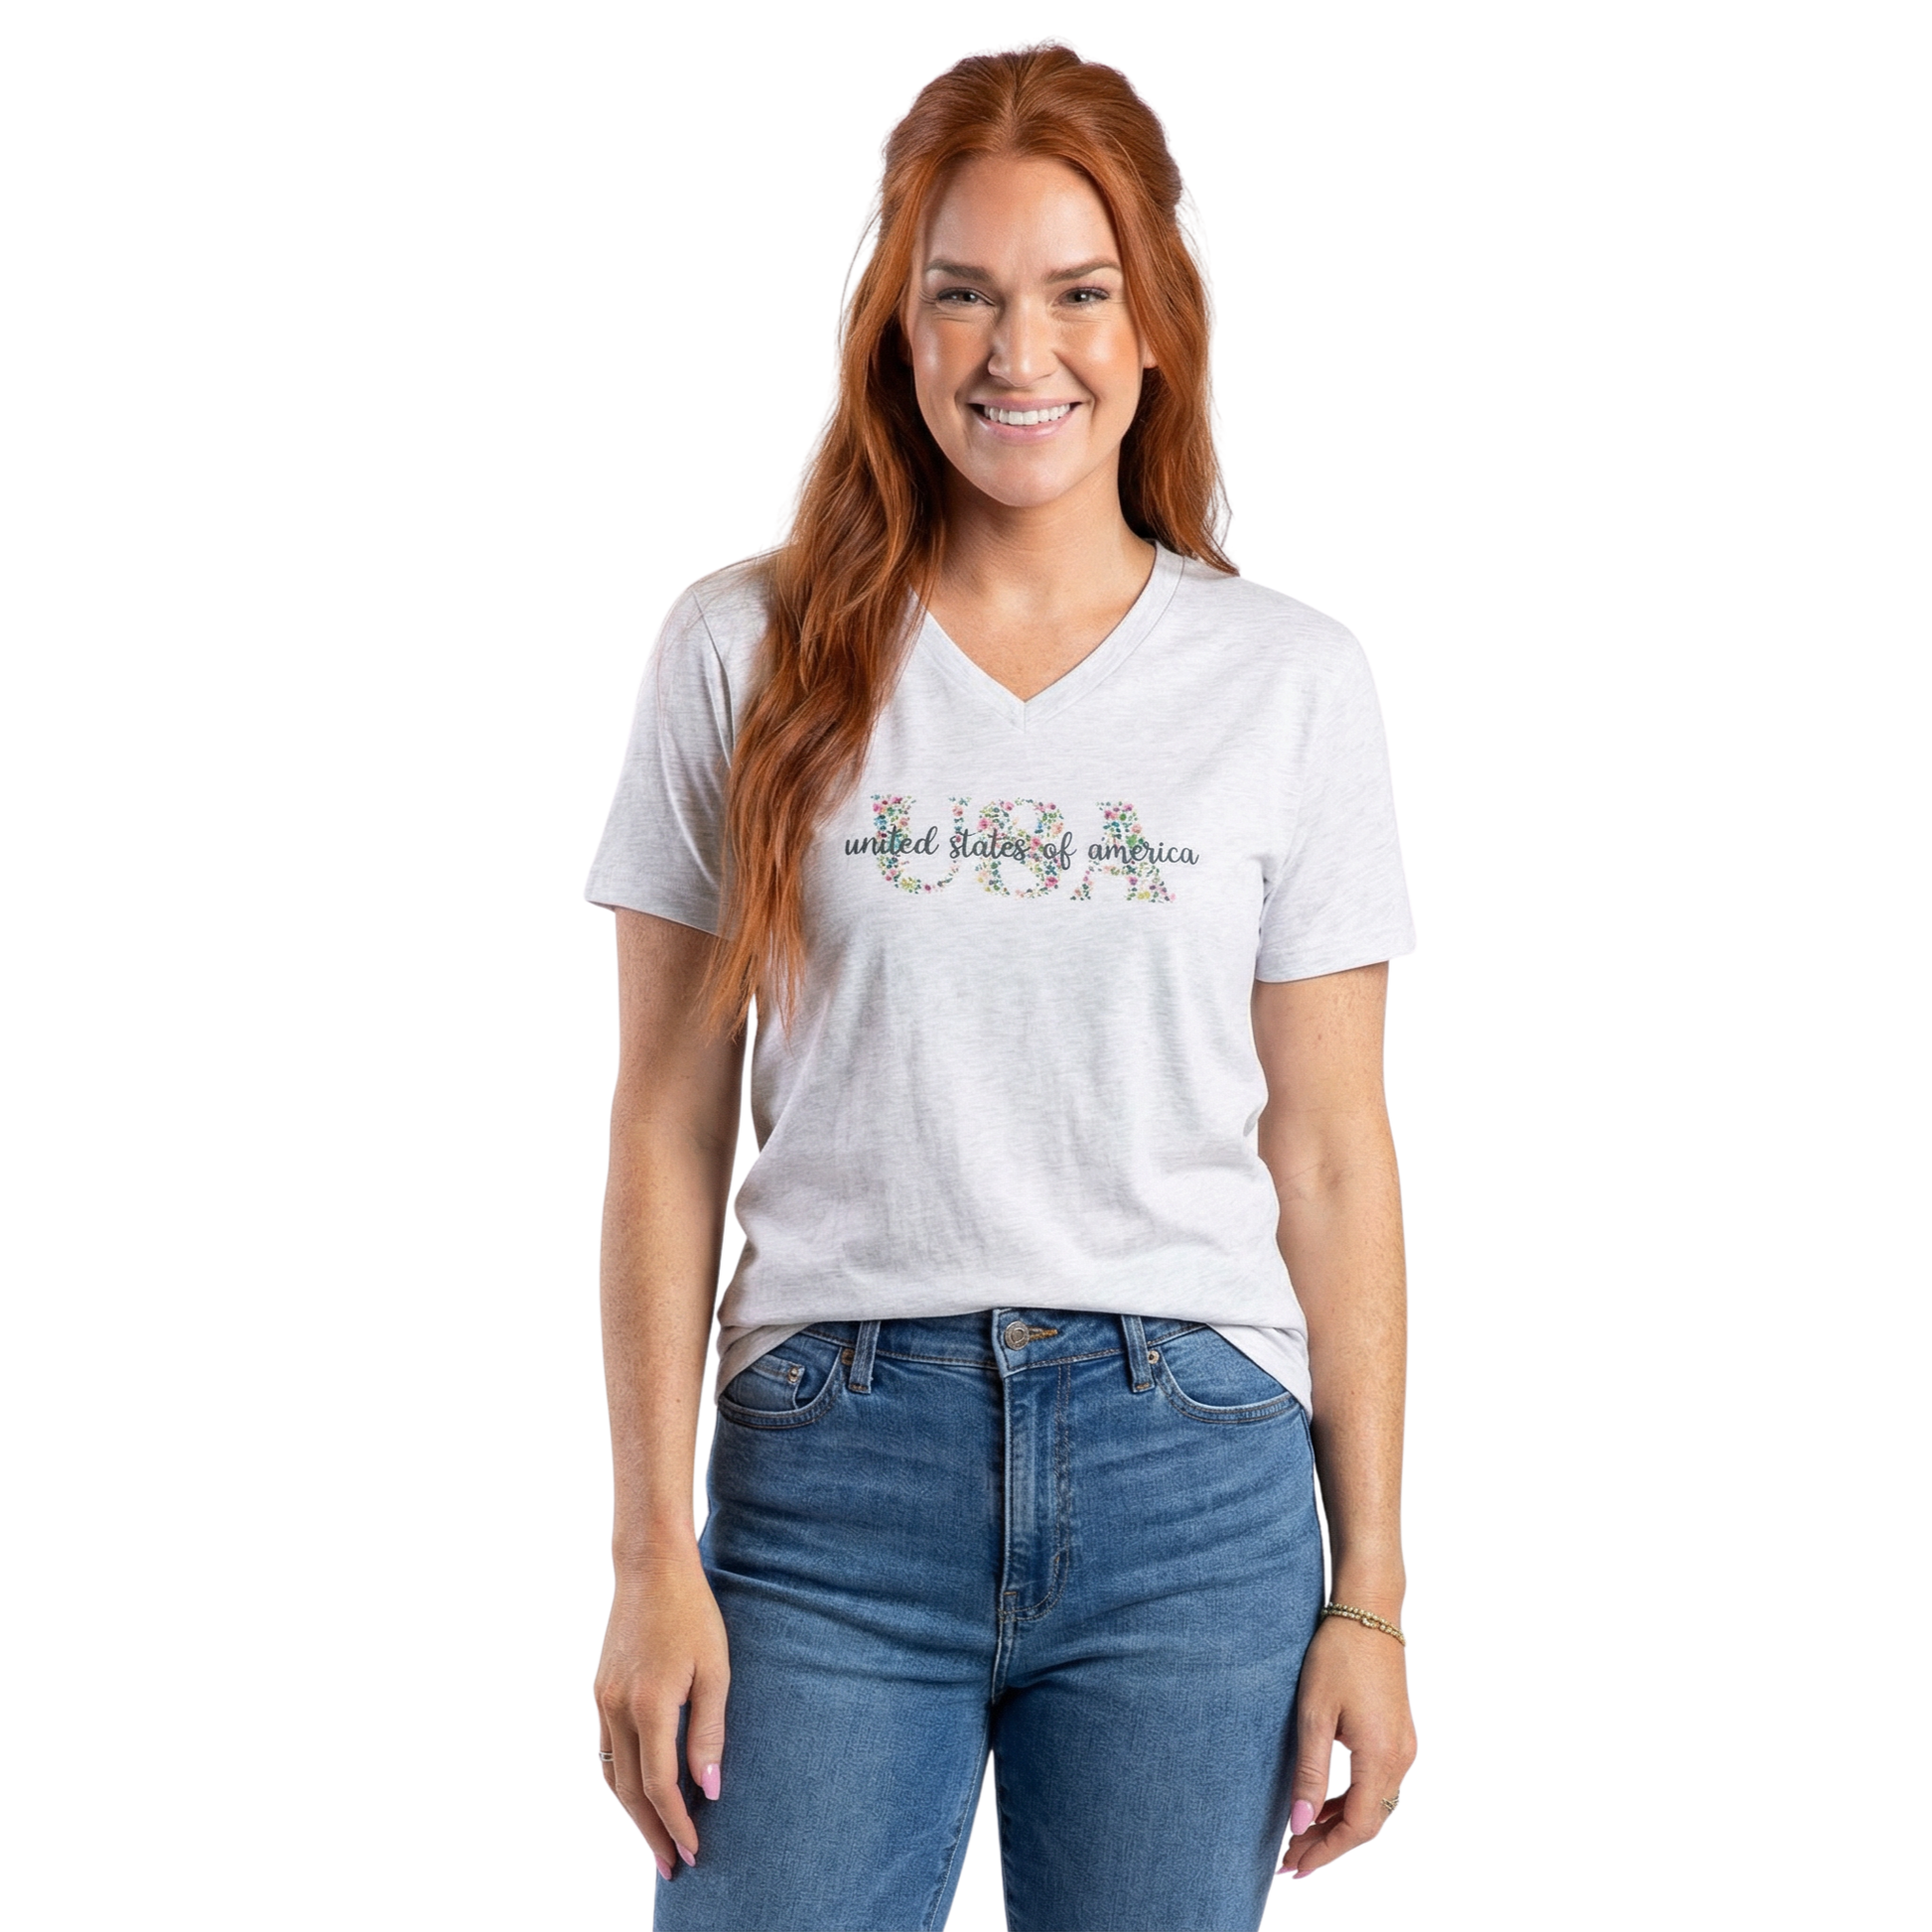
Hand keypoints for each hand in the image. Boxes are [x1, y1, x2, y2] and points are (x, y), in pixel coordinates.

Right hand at [590, 1548, 730, 1882]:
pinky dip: (616, 1783)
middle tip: (672, 1870)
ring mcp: (600, 1701)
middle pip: (629, 1793)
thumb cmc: (692, 1613)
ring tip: (653, 1843)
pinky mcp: (597, 1692)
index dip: (676, 1824)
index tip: (695, 1852)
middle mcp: (617, 1709)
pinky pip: (603, 1752)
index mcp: (650, 1705)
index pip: (660, 1786)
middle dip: (651, 1835)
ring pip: (610, 1777)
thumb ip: (711, 1732)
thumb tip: (711, 1790)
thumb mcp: (716, 1669)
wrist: (649, 1568)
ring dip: (630, 1816)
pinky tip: (632, 1798)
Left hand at [1276, 1612, 1418, 1882]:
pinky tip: (1326, 1805)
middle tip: (1291, 1861)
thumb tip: (1300, 1825)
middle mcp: (1401, 1760)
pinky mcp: (1402, 1737)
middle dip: (1330, 1846)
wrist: (1370, 1612)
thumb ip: (1310, 1774)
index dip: (1325, 1853)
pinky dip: (1353, 1803)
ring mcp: (1406, 1749)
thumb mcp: (1314, 1715)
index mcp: (1381, 1759)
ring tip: (1302, 1838)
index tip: (1293, 1867)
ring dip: (1341, 1826)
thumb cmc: (1338, 1656)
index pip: (1356, 1829)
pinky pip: (1380, 1787)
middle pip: (1370, 1825)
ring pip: (1376, 1808)